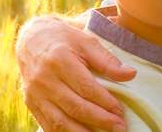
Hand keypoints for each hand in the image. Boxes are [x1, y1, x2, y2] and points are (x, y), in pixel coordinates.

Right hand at [16, 15, 136, 131]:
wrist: (31, 40)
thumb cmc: (64, 39)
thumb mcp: (85, 40)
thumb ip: (107, 59)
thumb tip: (130, 74)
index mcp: (59, 59)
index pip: (85, 87)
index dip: (105, 101)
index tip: (120, 111)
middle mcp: (45, 79)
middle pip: (75, 106)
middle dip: (100, 120)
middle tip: (120, 127)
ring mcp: (35, 94)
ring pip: (60, 122)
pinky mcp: (31, 104)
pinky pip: (48, 126)